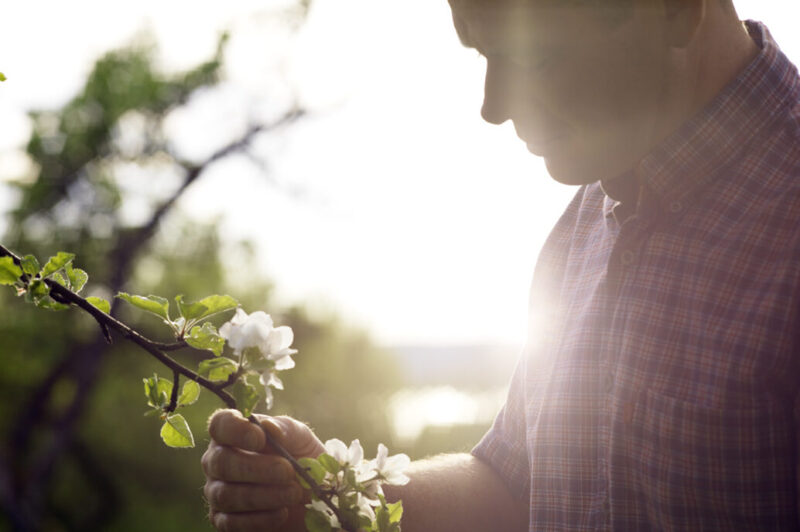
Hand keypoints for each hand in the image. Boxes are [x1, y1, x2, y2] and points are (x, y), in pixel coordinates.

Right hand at [203, 409, 324, 531]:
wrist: (312, 493)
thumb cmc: (301, 456)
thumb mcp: (300, 437)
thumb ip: (285, 429)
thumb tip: (268, 427)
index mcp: (232, 433)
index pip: (219, 425)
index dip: (235, 430)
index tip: (260, 438)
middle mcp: (217, 461)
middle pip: (220, 462)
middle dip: (256, 468)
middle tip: (287, 471)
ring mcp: (217, 492)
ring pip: (226, 495)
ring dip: (264, 496)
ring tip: (293, 493)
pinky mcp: (224, 521)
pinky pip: (232, 523)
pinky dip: (261, 518)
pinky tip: (282, 512)